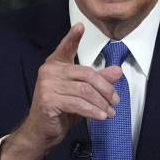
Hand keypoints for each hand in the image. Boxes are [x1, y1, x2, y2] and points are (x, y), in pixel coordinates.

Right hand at [0, 24, 122, 159]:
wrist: (41, 133)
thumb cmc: (60, 112)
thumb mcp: (82, 94)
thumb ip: (98, 81)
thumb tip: (117, 72)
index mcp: (56, 66)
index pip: (65, 48)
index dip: (73, 37)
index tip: (80, 26)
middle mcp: (49, 72)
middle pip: (87, 74)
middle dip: (105, 89)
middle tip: (116, 101)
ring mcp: (47, 85)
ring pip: (85, 91)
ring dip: (102, 103)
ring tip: (110, 112)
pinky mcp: (49, 100)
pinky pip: (78, 104)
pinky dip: (93, 111)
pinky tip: (101, 116)